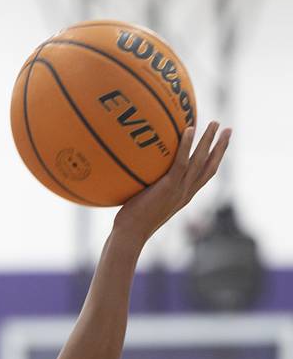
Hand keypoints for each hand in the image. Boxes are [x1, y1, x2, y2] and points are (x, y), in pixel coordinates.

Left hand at [113, 121, 231, 245]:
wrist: (130, 235)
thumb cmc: (130, 223)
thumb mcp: (142, 203)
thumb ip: (146, 189)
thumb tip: (135, 173)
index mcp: (183, 197)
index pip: (204, 176)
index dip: (214, 160)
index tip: (220, 146)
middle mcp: (186, 193)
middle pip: (210, 166)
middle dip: (221, 147)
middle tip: (227, 129)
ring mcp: (179, 190)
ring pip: (200, 161)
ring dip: (210, 141)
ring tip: (216, 123)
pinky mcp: (169, 187)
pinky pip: (181, 162)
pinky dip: (187, 145)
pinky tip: (189, 129)